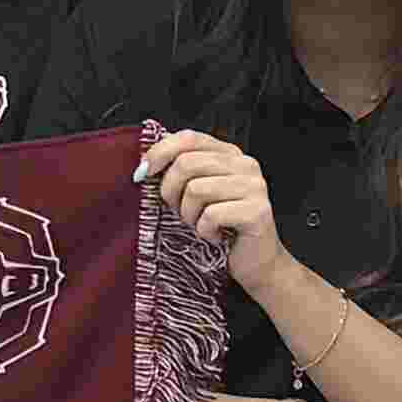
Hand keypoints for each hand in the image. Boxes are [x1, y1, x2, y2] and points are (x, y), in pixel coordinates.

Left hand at [142, 127, 289, 279]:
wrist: (255, 263)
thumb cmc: (221, 228)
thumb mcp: (197, 194)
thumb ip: (181, 172)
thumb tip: (145, 164)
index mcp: (229, 154)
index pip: (189, 137)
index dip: (160, 152)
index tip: (143, 173)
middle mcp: (245, 165)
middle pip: (187, 163)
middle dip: (171, 192)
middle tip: (179, 211)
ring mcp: (254, 187)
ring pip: (196, 190)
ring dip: (188, 215)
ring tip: (200, 225)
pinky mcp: (257, 211)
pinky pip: (211, 215)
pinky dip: (204, 231)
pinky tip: (215, 236)